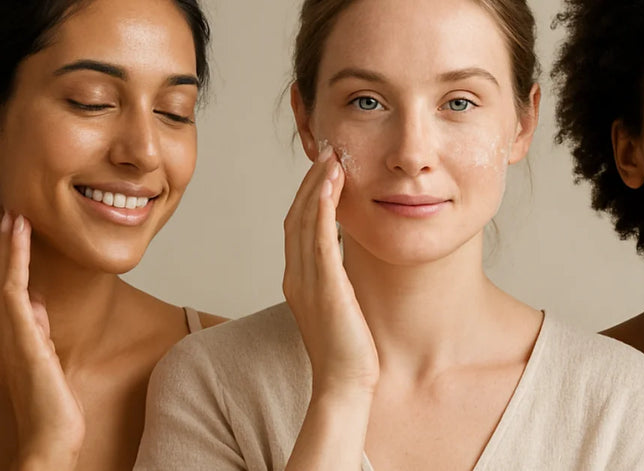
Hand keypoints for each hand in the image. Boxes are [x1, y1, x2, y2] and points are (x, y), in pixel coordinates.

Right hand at [0, 212, 84, 469]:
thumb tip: (37, 306)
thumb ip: (39, 332)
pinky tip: (20, 241)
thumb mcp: (47, 360)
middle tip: (14, 213)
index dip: (15, 260)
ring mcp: (12, 336)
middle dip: (10, 246)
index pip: (13, 291)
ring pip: (7, 280)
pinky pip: (14, 293)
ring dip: (11, 247)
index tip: (22, 233)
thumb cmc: (52, 405)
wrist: (50, 436)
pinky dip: (15, 264)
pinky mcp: (21, 339)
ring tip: (16, 217)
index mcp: (14, 339)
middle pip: (6, 281)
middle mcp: (7, 335)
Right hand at [282, 145, 379, 397]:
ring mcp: (306, 282)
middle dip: (310, 181)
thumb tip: (347, 260)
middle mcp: (296, 276)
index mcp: (298, 280)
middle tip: (327, 151)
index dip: (307, 194)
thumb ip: (336, 280)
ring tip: (331, 157)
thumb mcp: (339, 307)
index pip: (297, 226)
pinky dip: (321, 208)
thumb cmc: (347, 351)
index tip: (324, 169)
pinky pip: (318, 239)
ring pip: (304, 221)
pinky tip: (331, 186)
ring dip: (316, 185)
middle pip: (296, 215)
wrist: (344, 385)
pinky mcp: (325, 288)